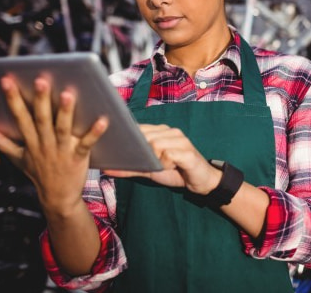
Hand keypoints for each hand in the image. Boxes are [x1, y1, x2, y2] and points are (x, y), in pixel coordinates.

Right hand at [0, 76, 107, 214]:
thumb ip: (2, 142)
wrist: (58, 198)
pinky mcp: (79, 157)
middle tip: (41, 80)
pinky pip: (87, 143)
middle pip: (41, 119)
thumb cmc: (40, 174)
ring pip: (62, 129)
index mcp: (31, 141)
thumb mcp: (18, 158)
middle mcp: (45, 144)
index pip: (20, 117)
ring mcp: (62, 151)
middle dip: (40, 100)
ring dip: (65, 112)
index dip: (13, 99)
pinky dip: (94, 133)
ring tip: (68, 94)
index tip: (7, 81)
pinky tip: (103, 120)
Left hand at [104, 124, 220, 194]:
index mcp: (163, 132)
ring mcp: (181, 140)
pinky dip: (166, 163)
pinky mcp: (188, 152)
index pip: (140, 129)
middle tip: (154, 163)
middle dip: (143, 152)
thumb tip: (108, 169)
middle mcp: (172, 132)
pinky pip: (167, 155)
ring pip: (155, 145)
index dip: (130, 137)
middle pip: (146, 137)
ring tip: (167, 166)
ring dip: (157, 160)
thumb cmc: (177, 172)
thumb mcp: (151, 170)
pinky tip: (174, 167)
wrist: (202, 180)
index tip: (119, 145)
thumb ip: (132, 168)